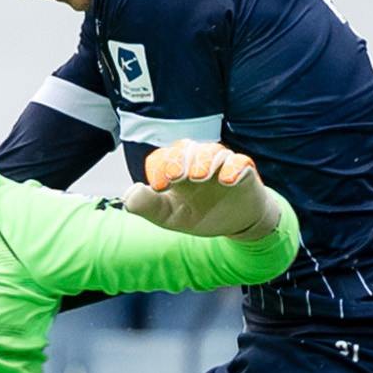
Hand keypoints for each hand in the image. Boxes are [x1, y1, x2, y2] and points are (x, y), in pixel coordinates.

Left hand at [124, 140, 278, 240]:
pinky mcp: (243, 172)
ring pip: (212, 151)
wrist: (232, 225)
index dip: (158, 168)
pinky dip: (233, 168)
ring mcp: (220, 166)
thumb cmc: (198, 215)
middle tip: (177, 177)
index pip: (163, 158)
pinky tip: (227, 181)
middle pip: (186, 148)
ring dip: (204, 162)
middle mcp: (197, 163)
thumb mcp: (167, 216)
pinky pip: (240, 162)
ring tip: (199, 178)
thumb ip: (146, 205)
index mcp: (176, 171)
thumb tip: (129, 193)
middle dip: (179, 160)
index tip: (159, 187)